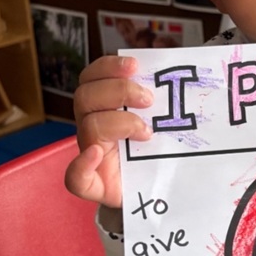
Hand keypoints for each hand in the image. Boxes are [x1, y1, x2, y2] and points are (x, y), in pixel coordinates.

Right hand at [64, 55, 152, 207]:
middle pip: (86, 96)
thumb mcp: (163, 123)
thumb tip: (180, 80)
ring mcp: (90, 154)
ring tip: (146, 132)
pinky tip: (97, 155)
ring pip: (87, 126)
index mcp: (105, 106)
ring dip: (118, 123)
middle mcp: (93, 126)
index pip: (94, 76)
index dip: (109, 66)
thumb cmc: (156, 153)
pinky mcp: (92, 184)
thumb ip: (165, 102)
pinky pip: (74, 177)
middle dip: (119, 90)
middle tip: (148, 99)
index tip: (135, 64)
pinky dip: (81, 164)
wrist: (152, 191)